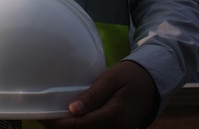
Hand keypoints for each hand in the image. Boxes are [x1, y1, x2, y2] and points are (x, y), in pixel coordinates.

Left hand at [41, 61, 157, 128]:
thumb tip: (73, 110)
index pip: (80, 126)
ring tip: (57, 120)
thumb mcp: (111, 79)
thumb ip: (93, 96)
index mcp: (114, 117)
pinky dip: (84, 128)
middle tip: (46, 120)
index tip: (44, 119)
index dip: (60, 124)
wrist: (154, 80)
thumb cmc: (132, 74)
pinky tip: (73, 121)